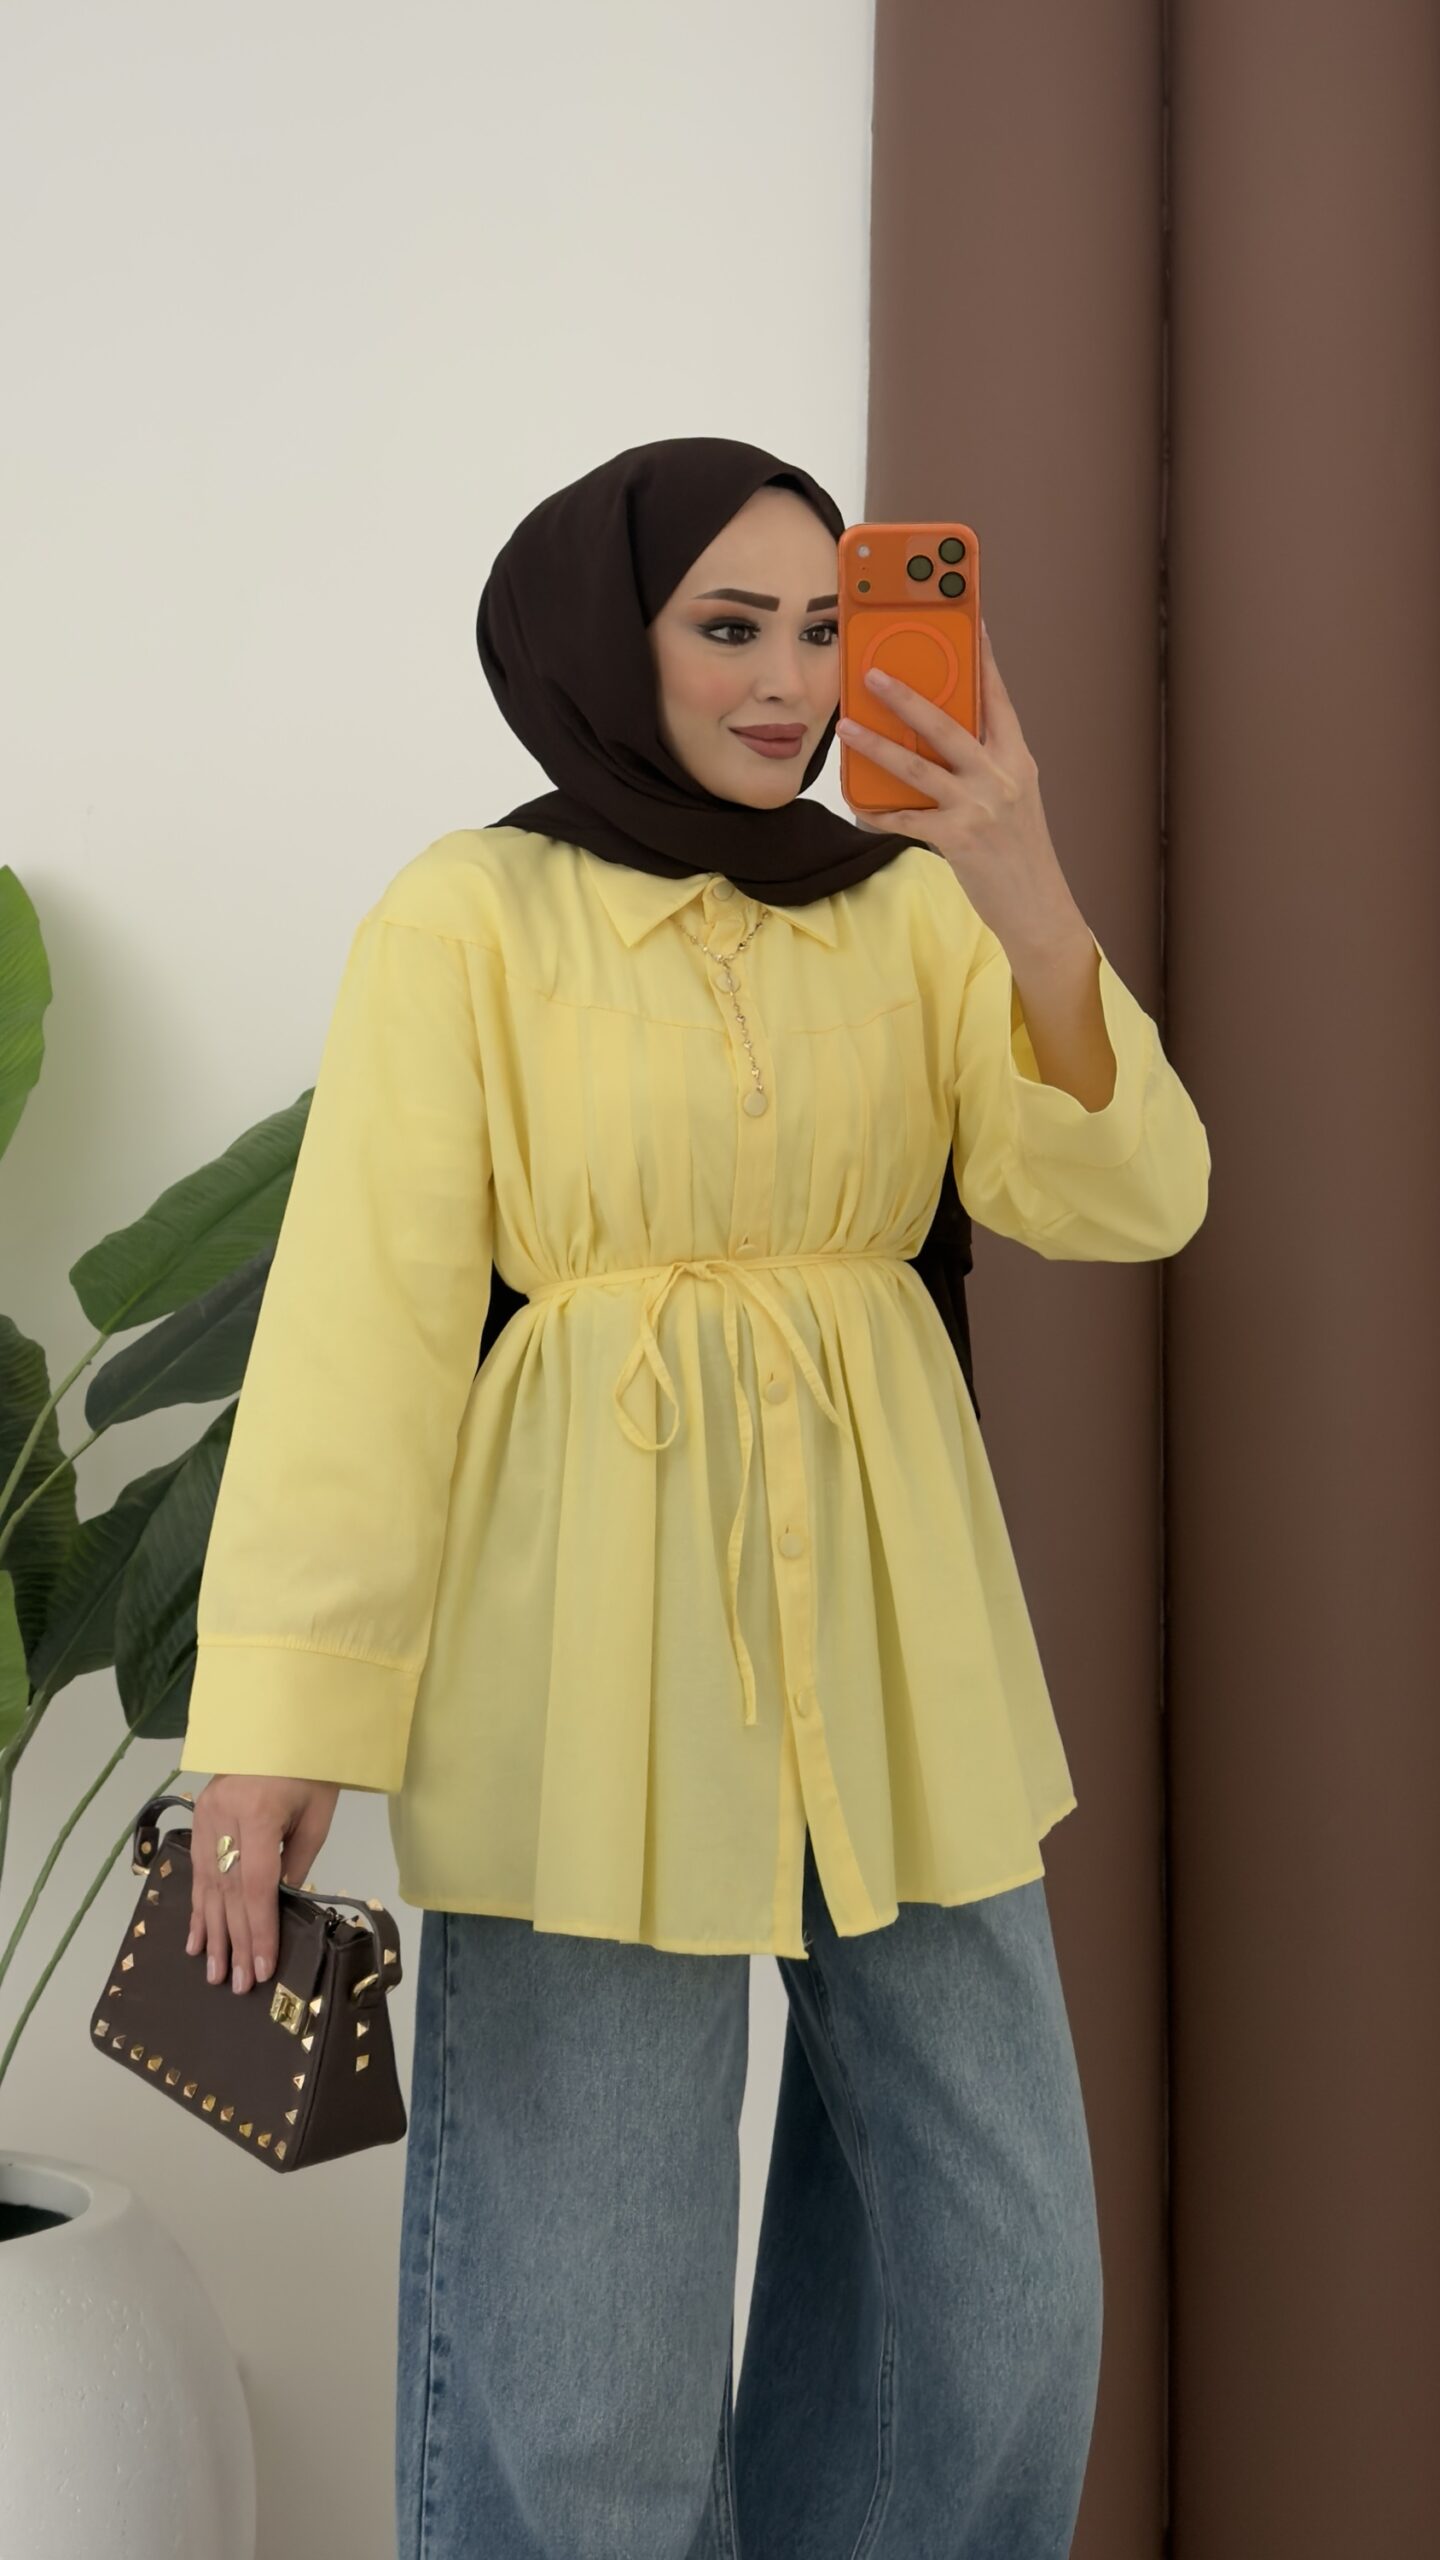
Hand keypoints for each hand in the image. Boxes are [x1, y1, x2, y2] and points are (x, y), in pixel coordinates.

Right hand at [186, 1773, 339, 1995]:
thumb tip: (280, 1907)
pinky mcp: (200, 1814)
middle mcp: (225, 1817)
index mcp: (259, 1814)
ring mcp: (207, 1814)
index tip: (261, 1967)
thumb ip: (297, 1863)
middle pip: (229, 1892)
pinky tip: (194, 1936)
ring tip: (213, 1971)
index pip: (256, 1886)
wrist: (285, 1721)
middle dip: (234, 1941)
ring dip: (211, 1932)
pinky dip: (197, 1904)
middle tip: (235, 1983)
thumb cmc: (311, 1766)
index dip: (259, 1931)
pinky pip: (197, 1868)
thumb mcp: (316, 1816)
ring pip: (208, 1884)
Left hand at [837, 620, 1085, 958]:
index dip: (983, 658)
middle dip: (906, 696)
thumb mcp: (1015, 797)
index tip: (970, 621)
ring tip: (848, 727)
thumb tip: (943, 737)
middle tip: (873, 673)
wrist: (1039, 907)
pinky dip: (878, 812)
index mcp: (1017, 759)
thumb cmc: (1020, 851)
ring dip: (878, 746)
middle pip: (947, 724)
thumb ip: (987, 764)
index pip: (998, 698)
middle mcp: (1001, 776)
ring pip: (919, 767)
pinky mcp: (958, 839)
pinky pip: (906, 820)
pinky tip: (857, 805)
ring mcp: (980, 807)